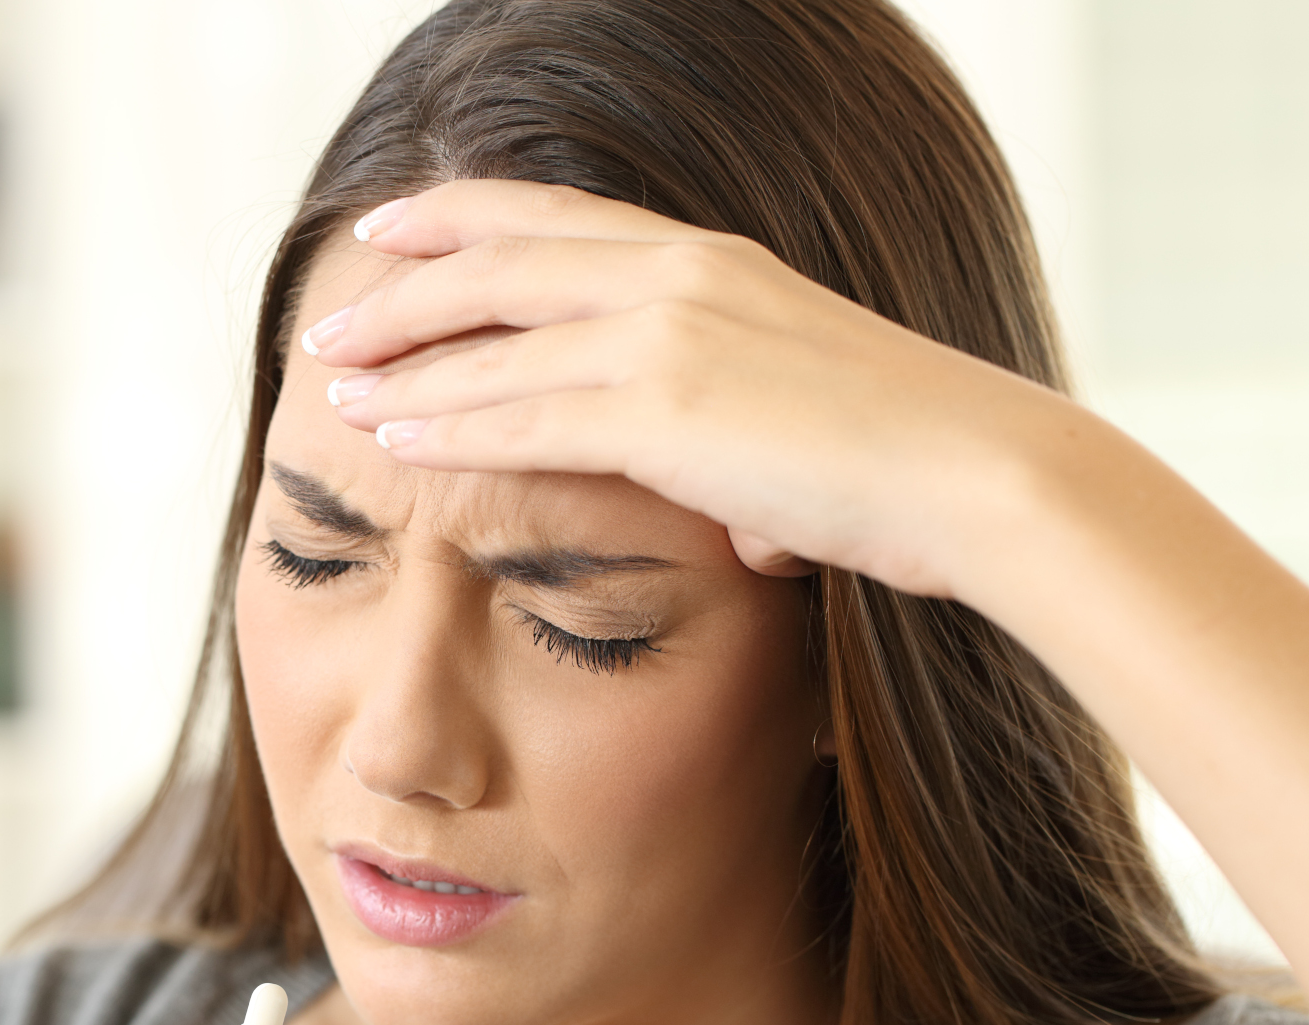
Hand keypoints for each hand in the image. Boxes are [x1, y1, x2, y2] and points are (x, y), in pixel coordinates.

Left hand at [304, 179, 1086, 601]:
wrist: (977, 475)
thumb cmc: (909, 463)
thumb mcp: (809, 417)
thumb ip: (752, 448)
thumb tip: (744, 521)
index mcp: (712, 260)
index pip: (557, 219)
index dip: (462, 218)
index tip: (394, 233)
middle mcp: (680, 276)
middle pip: (500, 261)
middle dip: (402, 289)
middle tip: (333, 321)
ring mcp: (669, 335)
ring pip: (493, 340)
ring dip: (402, 365)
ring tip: (331, 388)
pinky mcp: (665, 410)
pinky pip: (523, 415)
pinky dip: (446, 426)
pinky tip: (392, 439)